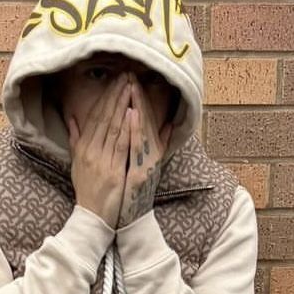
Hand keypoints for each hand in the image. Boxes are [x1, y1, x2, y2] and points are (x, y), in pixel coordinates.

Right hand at [66, 74, 132, 228]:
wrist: (92, 216)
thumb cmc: (87, 190)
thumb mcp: (76, 164)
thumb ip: (75, 139)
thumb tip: (71, 118)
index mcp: (82, 148)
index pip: (94, 117)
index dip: (106, 97)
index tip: (116, 81)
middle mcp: (90, 151)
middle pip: (104, 117)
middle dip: (116, 95)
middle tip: (126, 75)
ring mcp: (101, 161)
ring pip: (113, 127)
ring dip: (123, 105)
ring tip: (132, 87)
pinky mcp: (113, 171)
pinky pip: (121, 145)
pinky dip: (127, 128)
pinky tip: (133, 112)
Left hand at [118, 76, 172, 227]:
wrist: (131, 221)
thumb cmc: (130, 195)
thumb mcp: (138, 167)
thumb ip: (148, 146)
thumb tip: (163, 126)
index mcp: (148, 152)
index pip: (143, 120)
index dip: (137, 99)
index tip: (130, 79)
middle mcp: (151, 155)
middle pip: (144, 120)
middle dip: (136, 96)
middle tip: (130, 72)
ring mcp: (148, 164)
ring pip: (142, 129)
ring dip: (137, 106)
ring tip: (131, 85)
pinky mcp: (142, 174)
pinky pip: (137, 148)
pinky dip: (135, 129)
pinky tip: (132, 113)